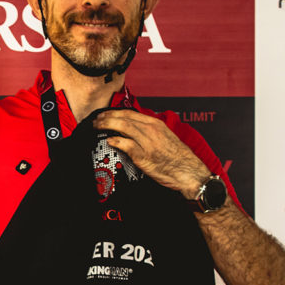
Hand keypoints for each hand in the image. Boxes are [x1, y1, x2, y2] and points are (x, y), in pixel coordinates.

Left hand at [93, 110, 208, 198]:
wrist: (188, 172)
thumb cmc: (178, 158)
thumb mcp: (165, 138)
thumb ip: (151, 133)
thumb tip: (135, 131)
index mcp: (156, 124)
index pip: (130, 113)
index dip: (115, 112)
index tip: (105, 114)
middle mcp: (151, 130)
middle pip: (123, 118)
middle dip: (107, 117)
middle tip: (96, 120)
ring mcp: (147, 142)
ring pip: (122, 127)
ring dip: (106, 125)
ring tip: (97, 127)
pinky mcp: (143, 156)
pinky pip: (125, 144)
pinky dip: (115, 140)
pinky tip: (109, 140)